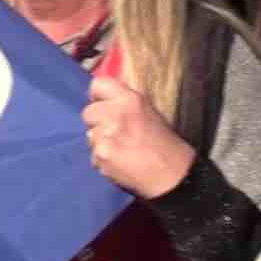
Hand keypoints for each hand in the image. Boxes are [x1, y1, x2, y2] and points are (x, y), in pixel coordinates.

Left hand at [82, 77, 195, 198]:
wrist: (172, 175)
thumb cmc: (164, 143)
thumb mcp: (148, 112)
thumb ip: (124, 104)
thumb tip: (103, 100)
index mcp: (130, 99)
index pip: (98, 84)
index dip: (98, 96)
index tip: (101, 103)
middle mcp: (115, 114)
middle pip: (88, 112)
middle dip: (97, 122)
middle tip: (114, 132)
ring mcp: (106, 135)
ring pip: (89, 135)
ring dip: (100, 142)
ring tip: (121, 150)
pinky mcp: (101, 155)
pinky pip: (93, 155)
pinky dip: (103, 160)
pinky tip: (120, 162)